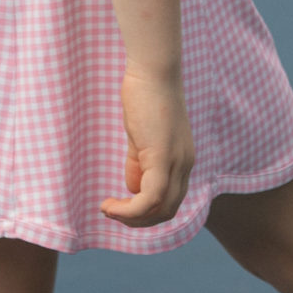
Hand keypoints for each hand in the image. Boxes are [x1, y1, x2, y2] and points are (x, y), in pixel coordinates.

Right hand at [101, 64, 194, 226]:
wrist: (153, 70)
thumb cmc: (145, 96)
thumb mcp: (140, 138)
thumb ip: (138, 163)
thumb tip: (132, 189)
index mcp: (182, 160)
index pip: (170, 201)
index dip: (145, 212)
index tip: (120, 208)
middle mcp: (185, 165)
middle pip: (167, 211)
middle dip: (137, 221)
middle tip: (112, 214)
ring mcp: (177, 162)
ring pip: (160, 209)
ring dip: (131, 218)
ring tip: (108, 211)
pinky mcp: (164, 157)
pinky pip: (150, 197)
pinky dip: (129, 210)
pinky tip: (110, 205)